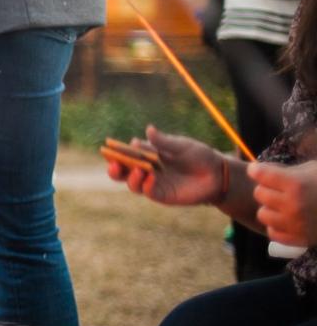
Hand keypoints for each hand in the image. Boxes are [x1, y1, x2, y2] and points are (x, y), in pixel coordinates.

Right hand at [106, 126, 225, 205]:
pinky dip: (146, 185)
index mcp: (147, 155)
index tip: (109, 147)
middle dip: (115, 168)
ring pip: (132, 183)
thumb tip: (148, 130)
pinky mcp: (162, 195)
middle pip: (123, 172)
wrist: (217, 174)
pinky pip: (148, 192)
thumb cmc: (199, 156)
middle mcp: (146, 170)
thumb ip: (164, 142)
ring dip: (131, 177)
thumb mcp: (182, 145)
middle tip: (114, 163)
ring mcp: (153, 183)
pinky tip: (150, 178)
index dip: (116, 151)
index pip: (126, 153)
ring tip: (138, 170)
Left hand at [248, 160, 316, 247]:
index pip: (260, 174)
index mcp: (296, 184)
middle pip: (259, 193)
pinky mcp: (299, 239)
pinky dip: (277, 225)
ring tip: (283, 204)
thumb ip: (287, 170)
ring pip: (262, 213)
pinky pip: (273, 232)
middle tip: (278, 187)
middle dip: (267, 188)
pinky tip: (287, 219)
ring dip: (270, 207)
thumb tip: (260, 170)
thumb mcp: (312, 169)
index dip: (257, 170)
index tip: (257, 169)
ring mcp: (295, 224)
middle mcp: (293, 205)